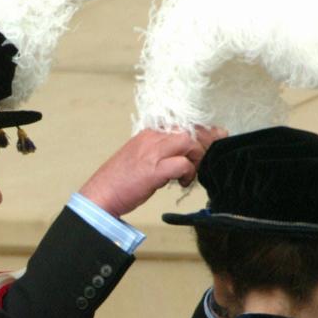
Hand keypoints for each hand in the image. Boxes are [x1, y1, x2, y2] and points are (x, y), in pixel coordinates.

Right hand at [79, 126, 225, 217]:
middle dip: (207, 141)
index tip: (216, 135)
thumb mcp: (141, 157)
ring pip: (188, 142)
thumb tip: (183, 156)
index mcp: (149, 133)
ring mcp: (152, 152)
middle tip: (214, 153)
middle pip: (190, 129)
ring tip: (193, 172)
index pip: (182, 123)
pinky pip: (182, 164)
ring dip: (197, 157)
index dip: (203, 129)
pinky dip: (188, 173)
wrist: (100, 194)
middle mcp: (151, 138)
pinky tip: (183, 182)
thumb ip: (161, 152)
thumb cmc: (120, 180)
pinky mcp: (153, 170)